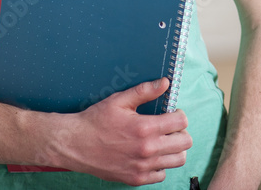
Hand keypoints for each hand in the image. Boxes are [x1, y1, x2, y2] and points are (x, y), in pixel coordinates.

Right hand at [48, 78, 192, 183]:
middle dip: (181, 131)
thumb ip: (145, 91)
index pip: (181, 121)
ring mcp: (142, 167)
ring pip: (178, 160)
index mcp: (145, 128)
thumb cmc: (96, 121)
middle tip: (170, 128)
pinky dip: (161, 165)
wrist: (75, 144)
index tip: (171, 114)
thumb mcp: (119, 100)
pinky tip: (151, 155)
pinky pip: (162, 175)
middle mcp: (147, 150)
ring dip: (175, 149)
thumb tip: (165, 83)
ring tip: (163, 141)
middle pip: (185, 142)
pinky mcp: (135, 179)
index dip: (179, 114)